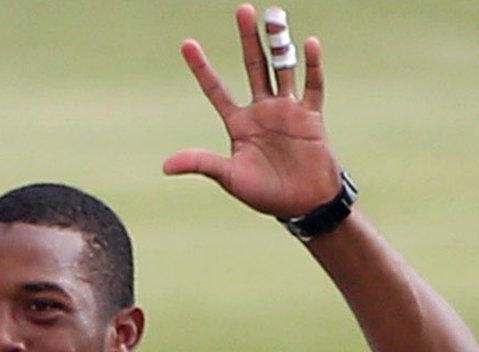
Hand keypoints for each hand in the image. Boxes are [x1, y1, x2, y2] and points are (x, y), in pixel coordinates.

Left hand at [163, 5, 343, 216]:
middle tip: (242, 10)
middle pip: (254, 66)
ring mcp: (287, 110)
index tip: (187, 44)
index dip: (202, 68)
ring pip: (283, 68)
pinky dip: (312, 66)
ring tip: (274, 15)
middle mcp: (262, 110)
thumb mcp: (229, 178)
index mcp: (238, 123)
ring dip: (279, 43)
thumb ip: (202, 164)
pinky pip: (311, 86)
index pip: (216, 89)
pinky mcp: (310, 115)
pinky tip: (309, 43)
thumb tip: (165, 167)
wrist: (303, 204)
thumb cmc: (265, 194)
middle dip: (248, 39)